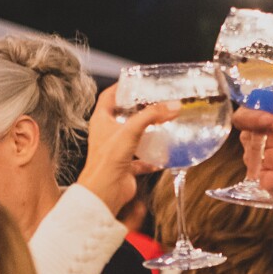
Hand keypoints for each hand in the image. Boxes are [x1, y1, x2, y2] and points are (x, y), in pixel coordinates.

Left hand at [73, 84, 176, 215]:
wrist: (106, 191)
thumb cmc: (107, 162)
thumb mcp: (131, 130)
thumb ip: (152, 116)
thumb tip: (171, 106)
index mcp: (101, 121)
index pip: (108, 97)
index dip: (120, 87)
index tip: (134, 82)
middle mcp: (107, 134)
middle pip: (122, 116)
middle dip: (137, 109)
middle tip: (153, 103)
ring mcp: (116, 150)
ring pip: (133, 137)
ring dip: (146, 132)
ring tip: (161, 125)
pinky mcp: (125, 165)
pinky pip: (141, 159)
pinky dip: (152, 158)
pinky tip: (163, 157)